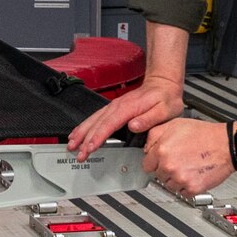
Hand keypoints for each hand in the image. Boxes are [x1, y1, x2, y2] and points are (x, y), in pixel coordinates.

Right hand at [67, 77, 184, 156]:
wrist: (163, 83)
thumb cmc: (165, 97)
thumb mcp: (164, 109)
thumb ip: (149, 118)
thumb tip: (133, 126)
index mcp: (128, 108)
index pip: (109, 124)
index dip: (97, 137)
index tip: (90, 148)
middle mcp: (117, 106)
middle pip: (96, 123)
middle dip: (85, 139)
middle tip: (78, 153)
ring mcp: (114, 106)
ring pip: (93, 120)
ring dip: (81, 133)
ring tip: (71, 144)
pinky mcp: (113, 108)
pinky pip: (95, 117)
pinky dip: (85, 126)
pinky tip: (79, 132)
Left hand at [143, 118, 231, 198]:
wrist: (227, 144)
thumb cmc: (205, 134)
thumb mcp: (175, 124)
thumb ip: (155, 135)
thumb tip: (147, 147)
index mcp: (162, 150)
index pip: (147, 164)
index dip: (155, 161)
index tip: (161, 160)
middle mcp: (169, 166)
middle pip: (158, 175)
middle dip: (166, 169)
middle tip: (180, 160)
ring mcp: (180, 178)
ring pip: (169, 185)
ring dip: (176, 179)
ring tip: (188, 166)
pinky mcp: (192, 188)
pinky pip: (183, 192)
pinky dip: (187, 186)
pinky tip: (193, 174)